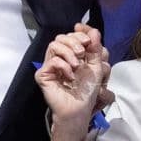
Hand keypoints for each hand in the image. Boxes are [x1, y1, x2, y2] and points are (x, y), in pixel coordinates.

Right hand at [36, 24, 109, 140]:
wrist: (79, 109)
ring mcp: (50, 66)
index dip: (80, 31)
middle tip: (83, 53)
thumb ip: (96, 49)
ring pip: (54, 44)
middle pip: (62, 37)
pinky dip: (64, 66)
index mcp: (73, 54)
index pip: (72, 35)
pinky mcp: (43, 75)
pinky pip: (52, 60)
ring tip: (77, 66)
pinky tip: (70, 77)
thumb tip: (94, 31)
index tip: (87, 35)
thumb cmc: (87, 91)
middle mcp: (60, 58)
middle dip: (75, 41)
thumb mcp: (97, 67)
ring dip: (69, 52)